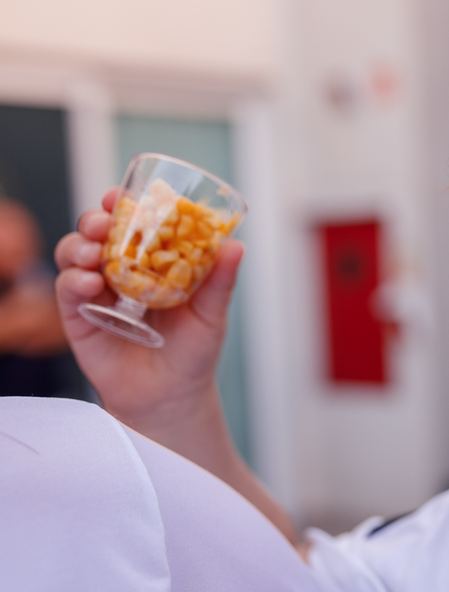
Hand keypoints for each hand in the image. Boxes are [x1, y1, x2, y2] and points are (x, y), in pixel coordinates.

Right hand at [54, 188, 242, 422]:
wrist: (173, 397)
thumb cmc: (194, 351)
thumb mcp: (212, 313)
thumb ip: (220, 280)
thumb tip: (236, 245)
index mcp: (152, 261)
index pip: (133, 222)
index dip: (123, 204)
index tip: (121, 194)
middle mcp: (120, 271)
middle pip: (98, 232)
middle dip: (97, 220)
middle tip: (106, 221)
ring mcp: (97, 292)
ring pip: (75, 253)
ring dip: (80, 245)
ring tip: (96, 252)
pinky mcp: (79, 317)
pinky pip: (68, 289)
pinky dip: (74, 279)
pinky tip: (90, 283)